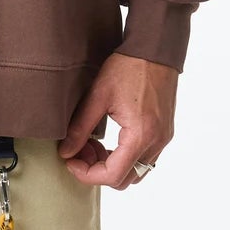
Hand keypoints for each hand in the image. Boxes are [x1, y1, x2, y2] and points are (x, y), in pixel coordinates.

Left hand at [57, 52, 176, 186]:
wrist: (156, 50)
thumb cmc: (128, 68)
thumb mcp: (98, 96)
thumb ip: (80, 128)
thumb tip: (66, 152)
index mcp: (140, 135)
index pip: (112, 175)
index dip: (87, 174)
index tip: (71, 161)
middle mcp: (156, 142)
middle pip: (124, 180)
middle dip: (97, 171)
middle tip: (80, 150)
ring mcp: (163, 139)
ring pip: (135, 172)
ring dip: (111, 166)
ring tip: (93, 144)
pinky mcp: (164, 133)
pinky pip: (144, 159)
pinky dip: (124, 157)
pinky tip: (109, 140)